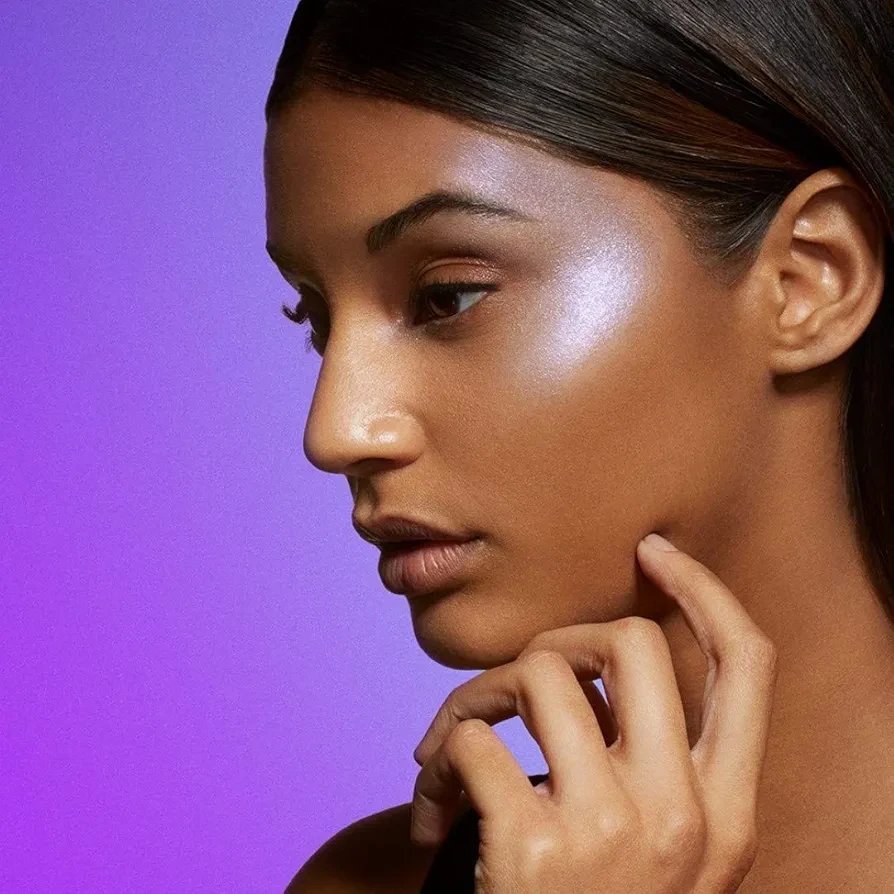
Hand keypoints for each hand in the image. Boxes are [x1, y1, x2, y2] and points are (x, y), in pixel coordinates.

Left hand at [409, 533, 778, 892]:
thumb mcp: (660, 851)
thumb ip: (655, 766)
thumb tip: (601, 670)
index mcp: (727, 813)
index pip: (749, 667)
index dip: (706, 592)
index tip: (652, 551)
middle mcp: (684, 815)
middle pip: (632, 641)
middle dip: (561, 636)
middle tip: (520, 680)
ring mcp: (611, 830)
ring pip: (536, 673)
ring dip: (476, 698)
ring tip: (451, 749)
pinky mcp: (532, 847)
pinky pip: (469, 739)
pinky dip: (434, 759)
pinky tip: (431, 813)